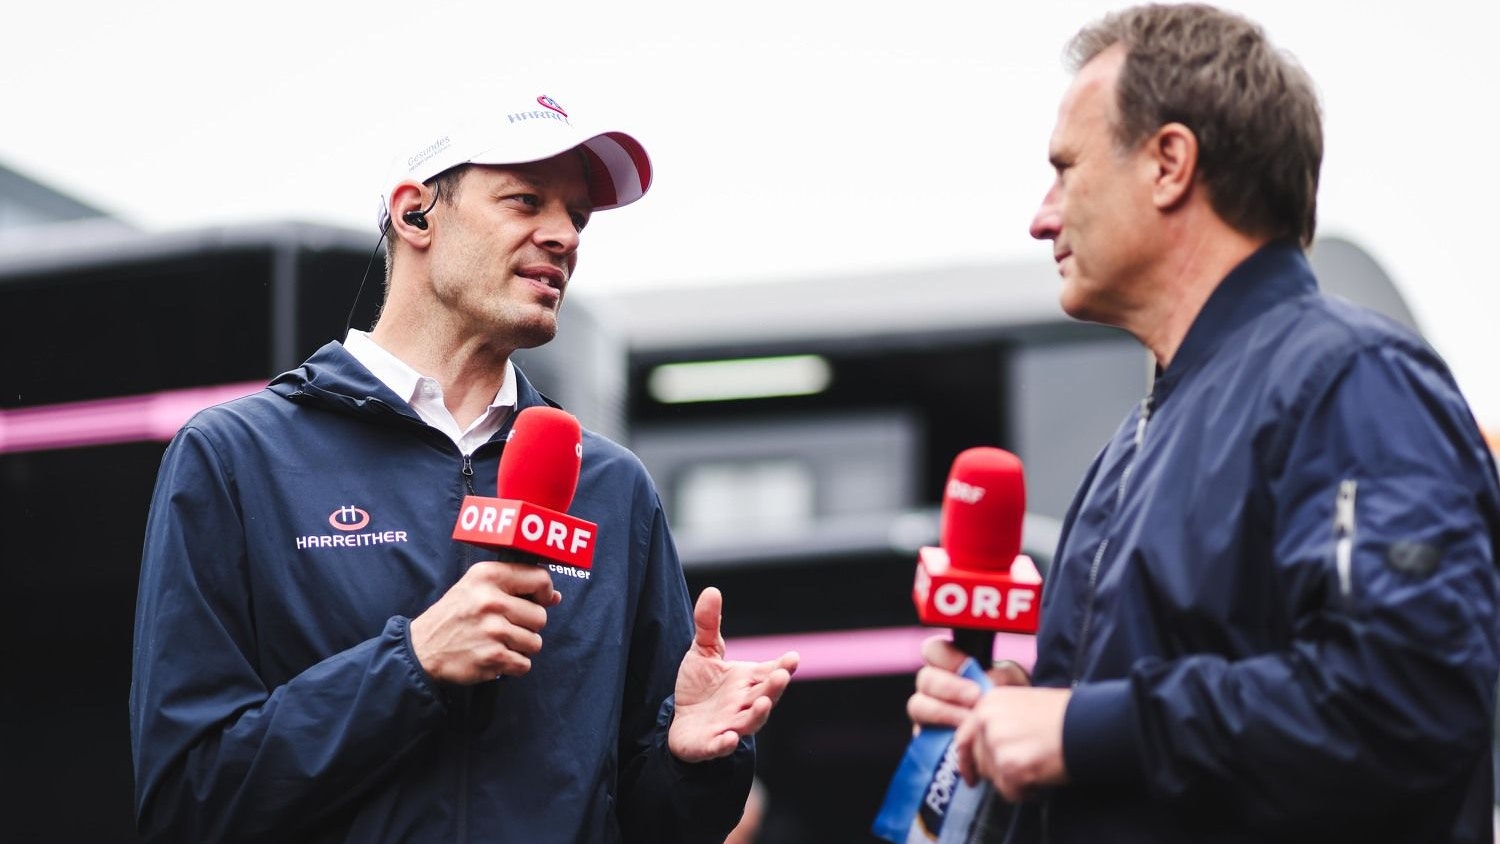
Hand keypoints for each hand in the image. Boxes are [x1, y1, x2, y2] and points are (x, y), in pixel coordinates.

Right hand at [408, 561, 561, 683]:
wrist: (421, 649)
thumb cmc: (454, 615)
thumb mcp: (476, 587)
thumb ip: (515, 586)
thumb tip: (554, 597)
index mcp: (488, 576)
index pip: (539, 579)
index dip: (545, 592)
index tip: (538, 601)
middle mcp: (491, 600)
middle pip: (541, 617)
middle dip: (528, 626)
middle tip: (505, 628)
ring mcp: (492, 630)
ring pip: (535, 643)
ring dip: (520, 647)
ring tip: (498, 643)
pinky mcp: (492, 657)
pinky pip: (524, 664)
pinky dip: (512, 666)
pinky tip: (494, 657)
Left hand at [667, 587, 798, 762]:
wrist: (679, 722)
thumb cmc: (699, 687)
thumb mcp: (702, 652)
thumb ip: (708, 624)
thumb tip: (712, 590)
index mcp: (748, 681)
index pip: (770, 673)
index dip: (784, 667)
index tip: (793, 658)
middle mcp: (744, 703)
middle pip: (765, 696)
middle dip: (774, 688)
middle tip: (781, 675)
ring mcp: (729, 725)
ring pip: (750, 722)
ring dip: (758, 714)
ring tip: (764, 704)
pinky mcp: (709, 744)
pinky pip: (720, 746)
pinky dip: (725, 744)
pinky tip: (730, 739)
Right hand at [907, 635, 1030, 729]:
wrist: (1014, 738)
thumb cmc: (1011, 702)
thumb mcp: (1014, 682)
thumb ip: (1003, 674)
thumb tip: (988, 678)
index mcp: (950, 665)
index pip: (933, 650)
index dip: (945, 656)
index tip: (967, 666)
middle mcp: (933, 687)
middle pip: (924, 678)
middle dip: (948, 687)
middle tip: (975, 697)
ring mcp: (927, 713)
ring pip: (917, 705)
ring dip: (943, 712)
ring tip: (969, 721)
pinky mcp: (926, 740)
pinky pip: (922, 736)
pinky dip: (941, 737)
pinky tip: (963, 741)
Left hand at [952, 685, 1070, 801]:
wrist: (1091, 723)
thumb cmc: (1066, 715)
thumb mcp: (1023, 704)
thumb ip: (999, 721)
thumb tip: (985, 747)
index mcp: (989, 703)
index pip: (964, 737)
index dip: (966, 760)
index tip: (970, 776)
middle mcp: (987, 720)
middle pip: (978, 760)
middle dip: (997, 771)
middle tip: (1021, 772)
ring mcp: (997, 744)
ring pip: (994, 777)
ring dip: (1013, 781)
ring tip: (1037, 769)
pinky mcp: (1011, 766)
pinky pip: (1009, 791)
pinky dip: (1024, 792)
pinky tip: (1040, 780)